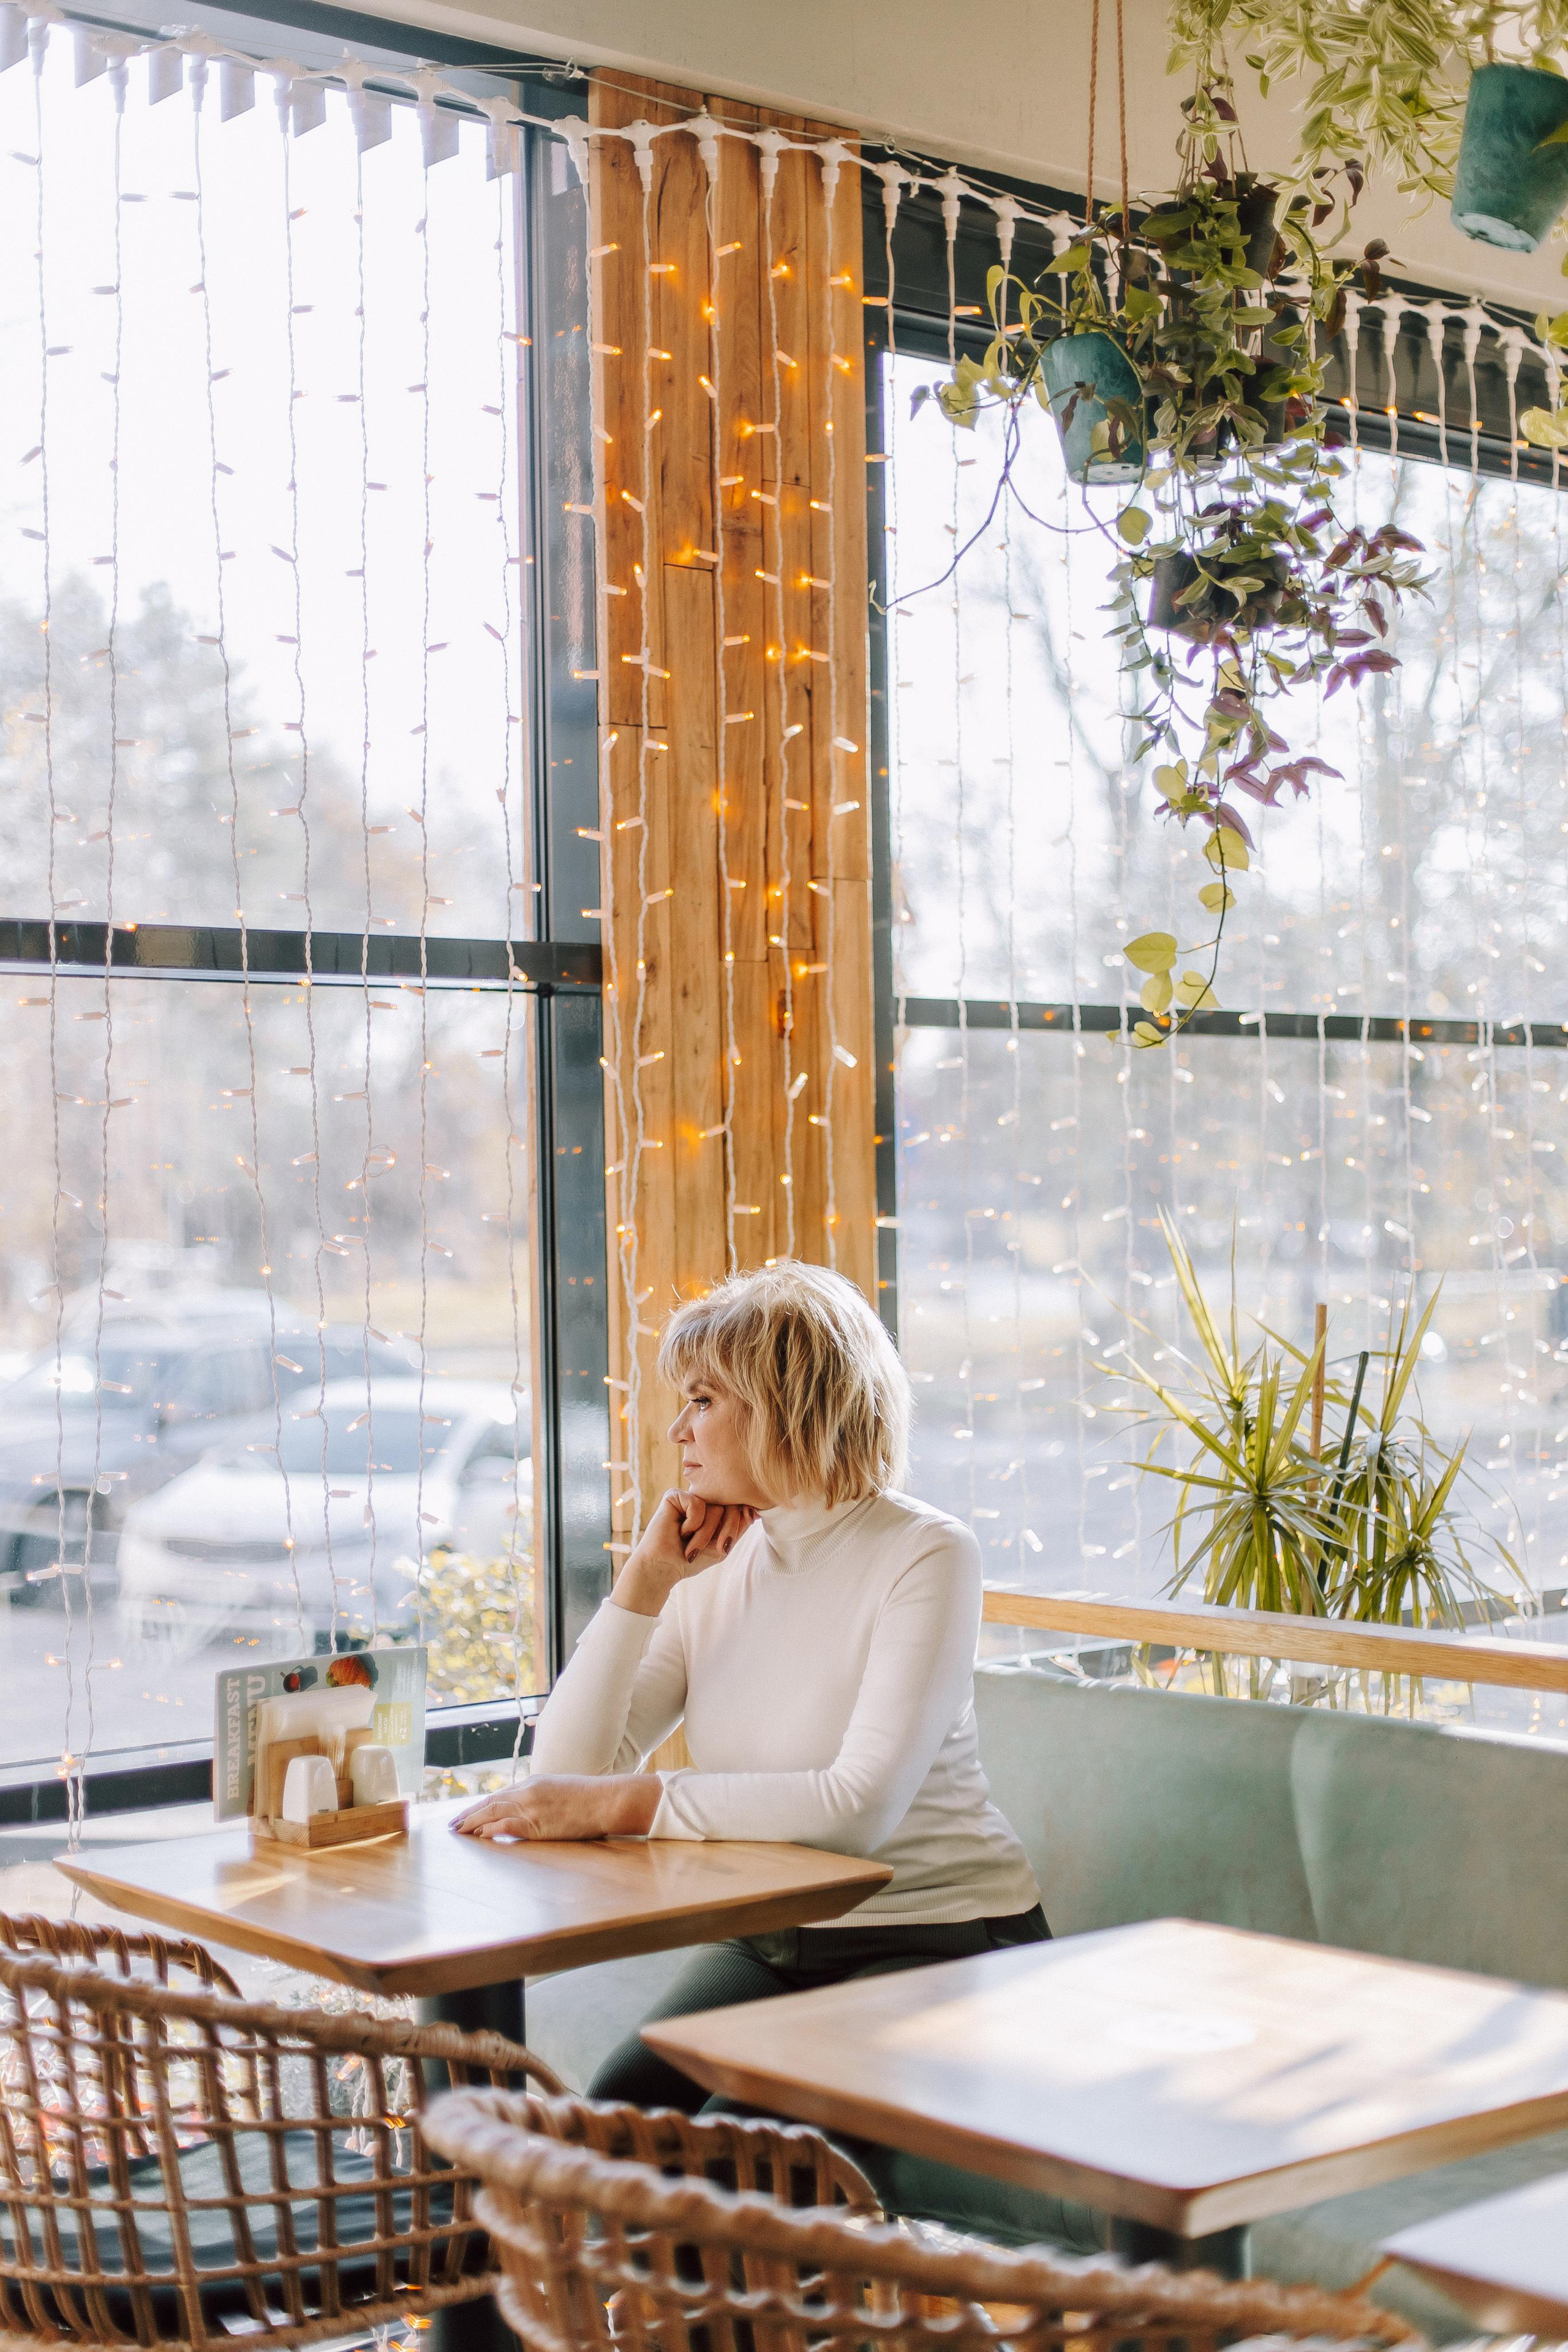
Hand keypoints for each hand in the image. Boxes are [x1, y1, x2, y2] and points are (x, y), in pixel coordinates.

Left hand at [450, 1772, 659, 1841]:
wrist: (607, 1799)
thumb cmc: (591, 1798)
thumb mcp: (562, 1790)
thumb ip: (543, 1798)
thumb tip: (531, 1812)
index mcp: (534, 1783)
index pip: (500, 1795)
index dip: (480, 1806)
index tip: (466, 1815)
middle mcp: (528, 1792)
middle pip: (490, 1802)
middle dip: (469, 1814)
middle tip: (451, 1826)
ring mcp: (532, 1807)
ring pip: (493, 1812)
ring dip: (472, 1823)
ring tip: (457, 1832)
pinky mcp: (538, 1824)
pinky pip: (507, 1826)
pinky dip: (490, 1830)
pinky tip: (479, 1836)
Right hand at [612, 1488, 756, 1617]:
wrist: (664, 1568)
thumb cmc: (691, 1560)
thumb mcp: (723, 1546)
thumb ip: (738, 1527)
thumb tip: (753, 1509)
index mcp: (714, 1511)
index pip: (738, 1507)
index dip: (740, 1523)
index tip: (725, 1544)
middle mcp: (703, 1501)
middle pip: (732, 1505)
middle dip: (727, 1531)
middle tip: (713, 1548)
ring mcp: (689, 1497)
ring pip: (716, 1508)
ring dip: (706, 1533)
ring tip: (690, 1544)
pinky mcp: (674, 1496)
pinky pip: (697, 1504)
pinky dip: (693, 1524)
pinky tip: (680, 1531)